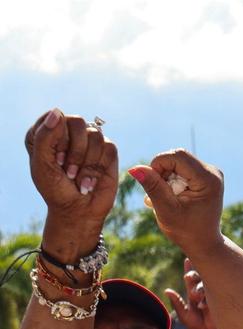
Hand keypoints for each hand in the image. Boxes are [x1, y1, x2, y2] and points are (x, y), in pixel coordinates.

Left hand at [26, 109, 118, 261]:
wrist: (77, 211)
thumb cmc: (55, 189)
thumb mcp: (43, 164)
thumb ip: (45, 136)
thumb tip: (58, 112)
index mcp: (47, 132)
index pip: (56, 117)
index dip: (58, 138)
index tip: (54, 160)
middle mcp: (69, 134)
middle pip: (78, 122)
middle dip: (74, 151)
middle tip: (67, 170)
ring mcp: (90, 143)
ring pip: (96, 135)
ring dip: (87, 162)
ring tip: (78, 178)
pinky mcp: (108, 153)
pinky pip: (109, 148)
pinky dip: (100, 167)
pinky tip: (91, 181)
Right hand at [129, 150, 224, 256]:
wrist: (204, 243)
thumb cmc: (186, 231)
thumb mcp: (166, 209)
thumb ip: (152, 187)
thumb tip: (135, 167)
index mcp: (208, 179)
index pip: (176, 156)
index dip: (158, 166)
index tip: (154, 186)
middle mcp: (213, 172)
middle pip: (177, 156)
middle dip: (162, 172)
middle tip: (161, 194)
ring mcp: (211, 173)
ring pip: (177, 161)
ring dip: (165, 177)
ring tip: (167, 198)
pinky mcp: (205, 176)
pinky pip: (182, 168)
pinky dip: (171, 179)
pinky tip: (172, 196)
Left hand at [164, 257, 216, 328]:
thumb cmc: (197, 327)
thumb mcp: (184, 315)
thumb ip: (177, 302)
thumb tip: (167, 290)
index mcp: (193, 294)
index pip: (191, 278)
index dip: (189, 269)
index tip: (187, 259)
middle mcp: (204, 292)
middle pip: (200, 277)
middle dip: (194, 275)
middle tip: (188, 277)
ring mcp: (214, 295)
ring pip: (208, 283)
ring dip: (200, 287)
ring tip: (195, 296)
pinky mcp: (222, 300)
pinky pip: (216, 292)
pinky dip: (207, 297)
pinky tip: (202, 306)